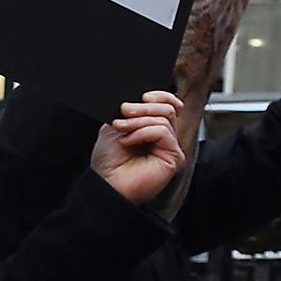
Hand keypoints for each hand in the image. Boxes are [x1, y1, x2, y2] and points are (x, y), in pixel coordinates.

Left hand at [90, 90, 185, 204]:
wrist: (106, 184)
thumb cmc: (108, 163)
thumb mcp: (113, 129)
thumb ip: (128, 114)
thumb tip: (138, 102)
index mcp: (151, 129)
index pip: (168, 104)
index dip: (158, 96)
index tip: (141, 98)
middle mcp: (163, 138)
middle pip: (167, 108)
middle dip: (142, 108)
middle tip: (123, 113)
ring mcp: (169, 147)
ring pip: (164, 118)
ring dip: (138, 121)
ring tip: (121, 130)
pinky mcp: (173, 157)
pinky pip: (163, 132)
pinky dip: (143, 132)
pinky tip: (129, 141)